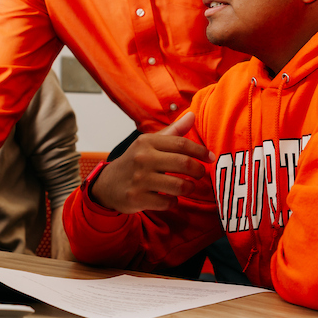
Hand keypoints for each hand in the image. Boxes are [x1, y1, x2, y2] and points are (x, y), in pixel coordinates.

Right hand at [91, 112, 213, 213]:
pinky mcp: (137, 198)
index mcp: (147, 142)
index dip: (200, 151)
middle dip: (198, 170)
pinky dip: (174, 202)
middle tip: (201, 174)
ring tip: (188, 187)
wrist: (107, 185)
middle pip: (183, 163)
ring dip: (189, 188)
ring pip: (179, 185)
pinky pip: (167, 202)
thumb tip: (193, 115)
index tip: (210, 158)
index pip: (182, 143)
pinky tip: (171, 198)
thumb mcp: (150, 143)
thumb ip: (173, 131)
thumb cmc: (135, 161)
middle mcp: (143, 158)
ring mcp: (139, 179)